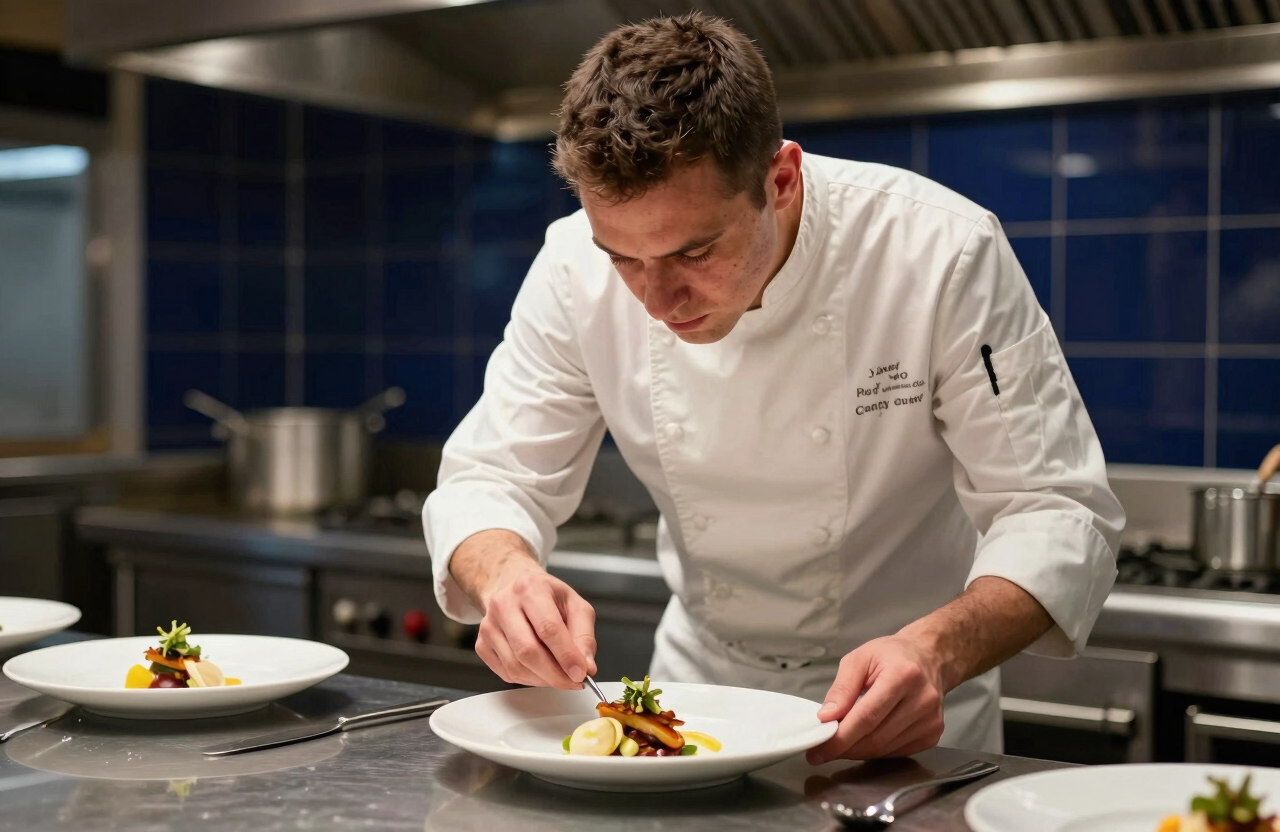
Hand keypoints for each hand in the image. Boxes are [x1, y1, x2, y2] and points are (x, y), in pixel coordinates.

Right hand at [474, 561, 597, 689]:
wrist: (512, 586)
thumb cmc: (547, 596)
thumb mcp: (575, 605)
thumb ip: (584, 635)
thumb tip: (586, 666)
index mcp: (530, 588)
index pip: (548, 628)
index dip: (566, 656)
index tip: (581, 674)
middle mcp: (504, 604)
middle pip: (528, 651)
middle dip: (554, 674)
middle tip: (573, 683)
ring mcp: (488, 625)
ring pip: (516, 666)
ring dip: (542, 680)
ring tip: (559, 676)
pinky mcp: (481, 644)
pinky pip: (506, 673)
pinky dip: (528, 679)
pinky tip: (540, 671)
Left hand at [806, 635, 945, 763]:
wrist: (929, 657)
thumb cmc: (892, 655)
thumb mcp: (860, 659)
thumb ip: (842, 688)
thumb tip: (826, 717)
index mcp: (902, 676)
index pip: (867, 717)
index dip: (841, 738)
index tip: (819, 750)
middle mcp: (922, 700)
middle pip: (875, 737)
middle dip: (845, 747)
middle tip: (824, 749)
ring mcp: (930, 720)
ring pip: (884, 749)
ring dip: (858, 751)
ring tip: (842, 741)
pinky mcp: (933, 734)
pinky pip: (896, 752)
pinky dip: (876, 750)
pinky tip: (865, 738)